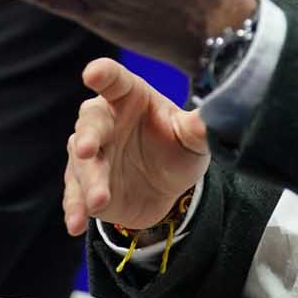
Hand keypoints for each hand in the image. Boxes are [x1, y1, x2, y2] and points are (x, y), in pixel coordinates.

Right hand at [63, 58, 208, 234]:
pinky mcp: (84, 185)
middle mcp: (104, 121)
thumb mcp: (192, 137)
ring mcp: (90, 154)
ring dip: (89, 181)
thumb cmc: (176, 146)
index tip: (93, 73)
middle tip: (87, 149)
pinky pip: (76, 195)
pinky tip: (75, 224)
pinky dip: (75, 209)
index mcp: (128, 97)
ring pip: (82, 164)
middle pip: (90, 123)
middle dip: (87, 137)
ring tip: (98, 201)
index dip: (103, 75)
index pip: (114, 81)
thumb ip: (200, 127)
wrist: (168, 187)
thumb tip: (222, 113)